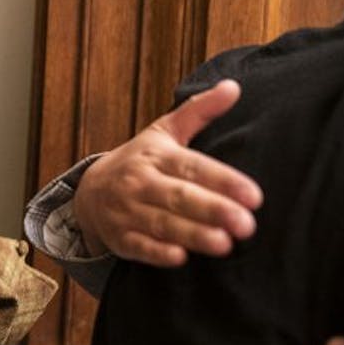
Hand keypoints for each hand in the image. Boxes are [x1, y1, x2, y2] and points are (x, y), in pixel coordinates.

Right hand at [71, 79, 262, 264]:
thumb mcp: (164, 132)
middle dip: (213, 210)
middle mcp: (140, 182)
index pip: (193, 167)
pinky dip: (158, 253)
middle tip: (247, 224)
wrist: (89, 192)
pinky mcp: (120, 238)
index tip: (254, 195)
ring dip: (193, 235)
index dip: (223, 181)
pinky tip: (181, 258)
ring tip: (225, 244)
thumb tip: (234, 86)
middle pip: (179, 197)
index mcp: (156, 156)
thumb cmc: (138, 161)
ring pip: (162, 224)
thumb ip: (199, 112)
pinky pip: (139, 246)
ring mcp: (127, 211)